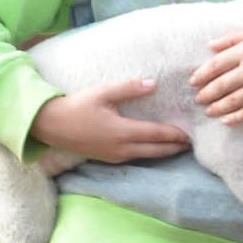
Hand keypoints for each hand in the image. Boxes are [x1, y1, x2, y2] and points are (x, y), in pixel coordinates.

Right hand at [29, 78, 190, 161]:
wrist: (51, 126)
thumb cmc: (76, 107)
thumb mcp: (102, 93)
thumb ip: (128, 88)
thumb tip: (153, 84)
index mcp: (122, 132)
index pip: (157, 134)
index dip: (175, 134)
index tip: (191, 133)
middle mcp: (122, 148)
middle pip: (157, 150)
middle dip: (175, 147)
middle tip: (192, 143)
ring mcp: (115, 156)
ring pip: (147, 156)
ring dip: (164, 152)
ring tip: (178, 146)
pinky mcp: (109, 158)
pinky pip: (136, 157)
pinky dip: (150, 153)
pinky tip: (154, 147)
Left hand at [192, 26, 242, 125]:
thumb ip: (231, 38)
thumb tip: (209, 45)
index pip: (216, 65)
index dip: (202, 75)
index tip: (193, 81)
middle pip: (221, 85)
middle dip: (206, 94)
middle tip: (197, 99)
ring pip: (233, 101)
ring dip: (217, 107)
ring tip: (208, 111)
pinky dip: (235, 118)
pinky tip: (226, 120)